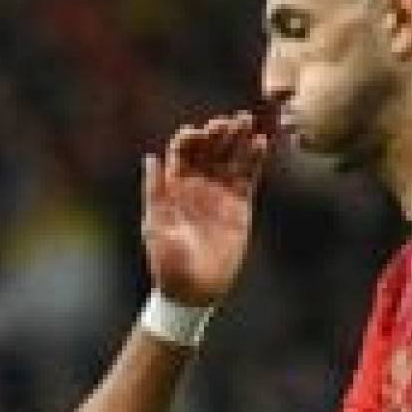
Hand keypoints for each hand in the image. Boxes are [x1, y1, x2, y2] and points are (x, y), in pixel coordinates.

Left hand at [139, 111, 268, 307]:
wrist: (194, 290)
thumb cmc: (167, 262)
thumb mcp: (155, 226)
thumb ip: (154, 192)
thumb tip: (150, 157)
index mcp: (173, 186)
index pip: (183, 152)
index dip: (191, 138)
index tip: (200, 132)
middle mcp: (197, 184)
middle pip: (209, 149)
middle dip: (219, 133)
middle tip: (231, 120)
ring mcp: (219, 192)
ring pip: (231, 158)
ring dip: (239, 139)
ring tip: (248, 122)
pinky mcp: (239, 205)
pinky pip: (248, 176)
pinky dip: (255, 159)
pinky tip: (261, 142)